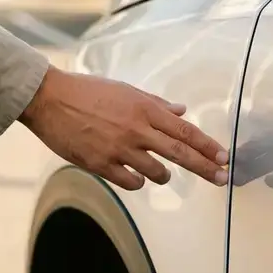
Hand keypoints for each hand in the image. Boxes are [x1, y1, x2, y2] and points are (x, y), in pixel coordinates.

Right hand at [19, 67, 229, 190]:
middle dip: (204, 167)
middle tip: (221, 178)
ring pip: (157, 172)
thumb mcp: (126, 90)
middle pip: (179, 153)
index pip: (185, 130)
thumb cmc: (87, 90)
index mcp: (144, 108)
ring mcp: (119, 148)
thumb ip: (156, 103)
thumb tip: (181, 111)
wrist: (48, 99)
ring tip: (162, 173)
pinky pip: (131, 182)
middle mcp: (136, 129)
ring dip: (164, 175)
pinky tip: (135, 175)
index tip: (224, 157)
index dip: (207, 146)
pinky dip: (138, 181)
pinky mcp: (101, 164)